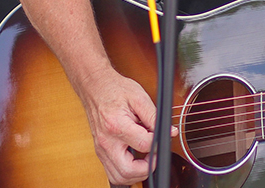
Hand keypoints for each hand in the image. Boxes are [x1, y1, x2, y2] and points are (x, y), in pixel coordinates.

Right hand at [76, 67, 177, 185]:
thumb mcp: (139, 97)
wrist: (95, 87)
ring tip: (146, 158)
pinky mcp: (100, 152)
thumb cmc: (115, 90)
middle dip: (146, 168)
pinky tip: (135, 159)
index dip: (158, 142)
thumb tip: (169, 131)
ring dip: (136, 174)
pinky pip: (113, 172)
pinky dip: (126, 171)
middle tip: (154, 155)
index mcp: (116, 126)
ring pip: (118, 177)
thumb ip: (155, 117)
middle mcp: (106, 142)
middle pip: (127, 171)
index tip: (162, 136)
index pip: (143, 145)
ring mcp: (101, 149)